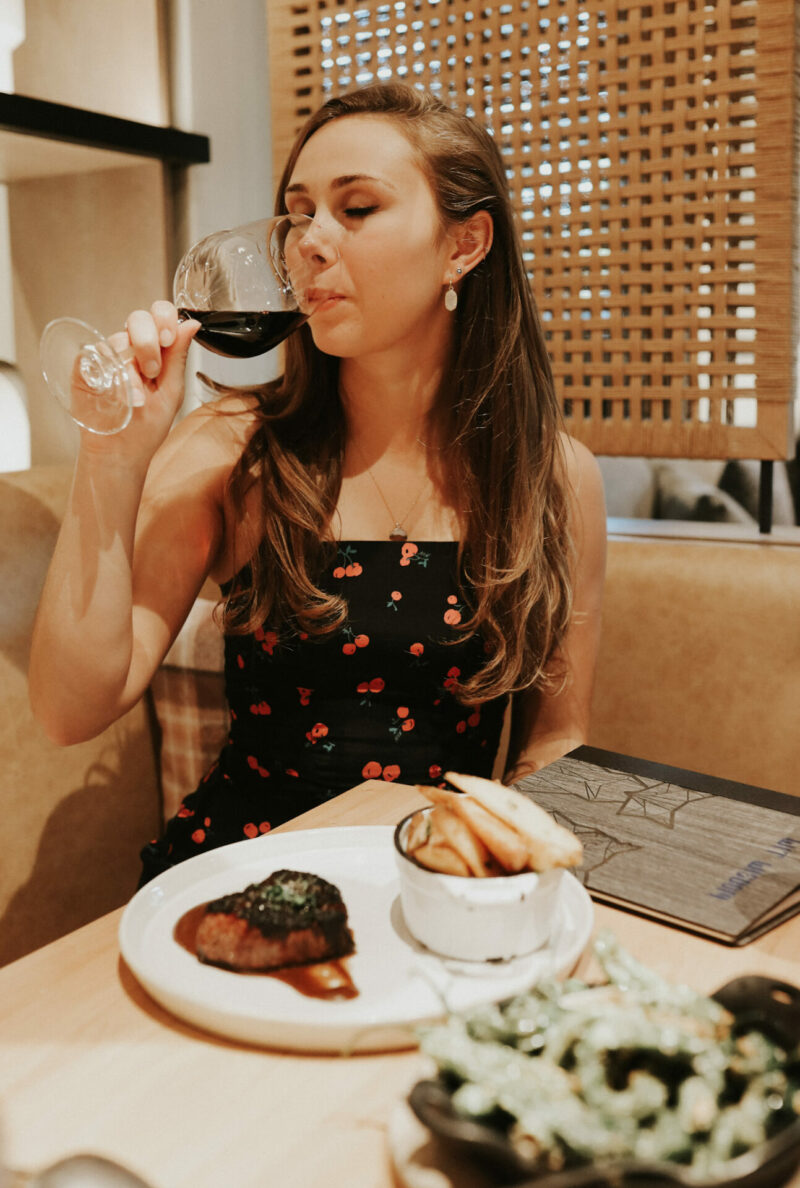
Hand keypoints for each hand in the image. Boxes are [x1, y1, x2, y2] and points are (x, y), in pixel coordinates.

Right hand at [77, 301, 198, 464]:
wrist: (121, 452)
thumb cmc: (147, 425)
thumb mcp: (171, 391)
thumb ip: (178, 357)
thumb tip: (192, 322)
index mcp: (155, 349)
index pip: (160, 314)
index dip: (164, 318)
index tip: (168, 338)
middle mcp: (130, 348)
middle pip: (137, 318)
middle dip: (147, 341)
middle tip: (152, 370)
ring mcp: (107, 356)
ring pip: (117, 339)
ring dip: (130, 368)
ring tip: (136, 397)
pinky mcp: (85, 367)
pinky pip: (94, 354)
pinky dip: (108, 373)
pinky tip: (114, 393)